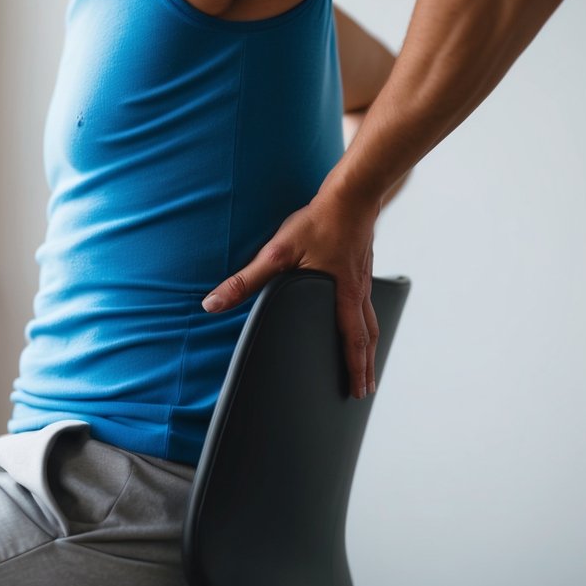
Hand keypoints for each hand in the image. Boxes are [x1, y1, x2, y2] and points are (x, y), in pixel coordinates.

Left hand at [201, 192, 380, 398]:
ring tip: (367, 362)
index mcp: (342, 295)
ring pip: (371, 320)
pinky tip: (358, 317)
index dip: (354, 368)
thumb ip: (245, 281)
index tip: (358, 392)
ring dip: (368, 346)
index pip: (352, 341)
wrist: (351, 194)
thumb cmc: (317, 222)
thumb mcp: (276, 252)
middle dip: (365, 366)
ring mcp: (362, 278)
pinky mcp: (361, 264)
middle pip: (367, 337)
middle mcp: (357, 291)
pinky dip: (367, 321)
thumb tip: (214, 304)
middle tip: (365, 391)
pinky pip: (368, 302)